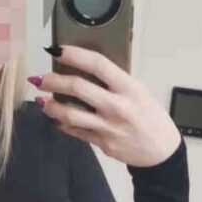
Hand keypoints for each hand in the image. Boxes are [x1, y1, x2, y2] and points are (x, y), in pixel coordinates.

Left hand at [28, 44, 181, 167]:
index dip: (75, 55)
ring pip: (70, 114)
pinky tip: (57, 118)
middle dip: (54, 81)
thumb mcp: (139, 92)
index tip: (58, 50)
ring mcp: (108, 126)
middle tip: (41, 78)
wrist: (160, 151)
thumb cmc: (150, 117)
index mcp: (129, 88)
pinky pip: (75, 131)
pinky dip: (62, 124)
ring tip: (42, 101)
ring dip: (51, 106)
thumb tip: (85, 70)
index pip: (98, 65)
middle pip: (78, 88)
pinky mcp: (102, 143)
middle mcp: (117, 106)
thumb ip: (115, 83)